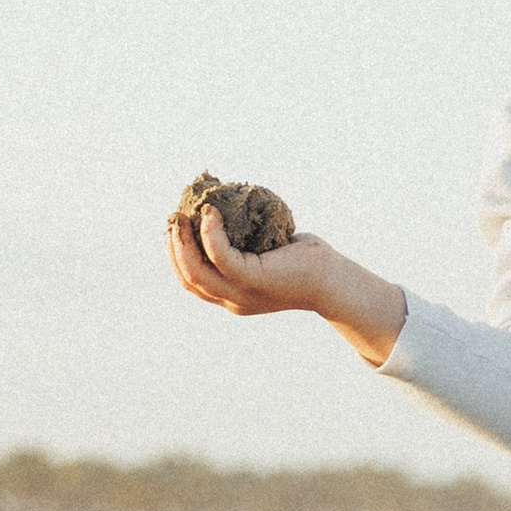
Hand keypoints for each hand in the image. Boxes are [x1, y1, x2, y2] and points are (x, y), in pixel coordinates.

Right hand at [167, 203, 407, 366]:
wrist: (336, 282)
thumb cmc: (308, 263)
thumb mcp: (270, 253)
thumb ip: (249, 243)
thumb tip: (234, 210)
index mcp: (234, 296)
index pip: (193, 282)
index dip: (177, 256)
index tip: (174, 231)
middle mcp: (233, 300)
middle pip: (188, 278)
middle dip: (174, 247)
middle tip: (174, 218)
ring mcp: (242, 293)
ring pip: (196, 271)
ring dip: (183, 241)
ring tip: (184, 215)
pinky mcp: (253, 279)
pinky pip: (221, 254)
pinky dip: (210, 232)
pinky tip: (212, 213)